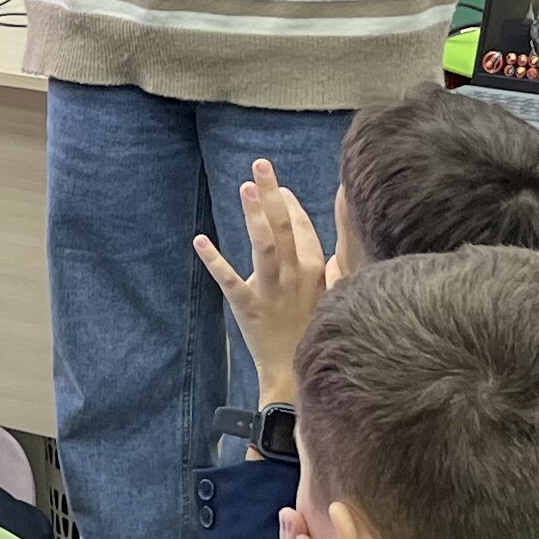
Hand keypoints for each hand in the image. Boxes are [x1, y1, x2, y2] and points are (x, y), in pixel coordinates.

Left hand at [192, 161, 330, 405]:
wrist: (296, 374)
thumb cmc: (311, 333)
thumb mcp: (331, 297)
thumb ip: (333, 269)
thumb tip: (337, 249)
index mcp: (316, 269)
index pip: (301, 227)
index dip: (288, 204)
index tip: (279, 187)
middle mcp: (296, 274)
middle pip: (284, 226)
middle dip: (272, 193)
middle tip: (260, 164)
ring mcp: (272, 290)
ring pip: (264, 246)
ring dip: (255, 216)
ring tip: (246, 187)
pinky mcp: (249, 306)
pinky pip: (230, 280)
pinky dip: (214, 259)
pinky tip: (200, 240)